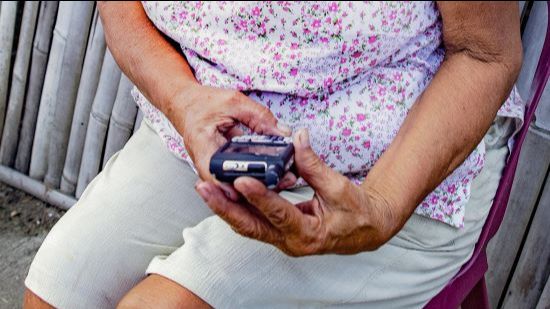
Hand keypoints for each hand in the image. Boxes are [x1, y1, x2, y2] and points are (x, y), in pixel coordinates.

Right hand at [168, 84, 294, 198]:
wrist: (186, 104)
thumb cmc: (203, 102)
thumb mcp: (234, 102)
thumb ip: (260, 117)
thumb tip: (283, 132)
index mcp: (201, 144)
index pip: (214, 172)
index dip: (234, 183)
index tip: (254, 184)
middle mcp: (205, 161)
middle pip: (230, 183)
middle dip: (256, 185)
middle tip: (281, 180)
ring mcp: (213, 168)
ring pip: (236, 184)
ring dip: (258, 183)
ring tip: (283, 178)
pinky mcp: (222, 168)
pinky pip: (238, 177)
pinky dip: (256, 176)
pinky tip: (274, 174)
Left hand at [195, 129, 397, 255]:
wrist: (365, 230)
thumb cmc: (356, 212)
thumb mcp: (338, 187)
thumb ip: (313, 164)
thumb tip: (297, 137)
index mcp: (309, 233)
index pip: (279, 213)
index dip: (260, 196)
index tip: (242, 179)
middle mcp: (290, 242)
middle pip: (250, 226)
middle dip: (225, 207)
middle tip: (204, 187)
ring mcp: (281, 240)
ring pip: (246, 225)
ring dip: (225, 207)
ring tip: (205, 188)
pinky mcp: (277, 233)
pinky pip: (252, 222)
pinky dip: (236, 207)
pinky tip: (222, 193)